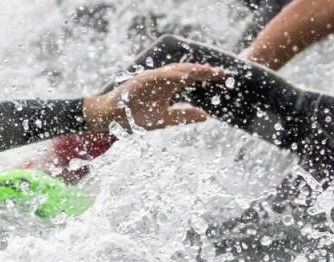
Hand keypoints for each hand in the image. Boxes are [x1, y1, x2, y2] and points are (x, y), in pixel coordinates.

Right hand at [83, 63, 225, 131]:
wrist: (111, 117)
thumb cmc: (136, 116)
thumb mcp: (166, 118)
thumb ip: (185, 115)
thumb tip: (206, 115)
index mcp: (168, 87)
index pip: (191, 79)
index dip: (206, 77)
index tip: (223, 76)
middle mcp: (161, 80)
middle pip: (186, 72)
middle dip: (203, 71)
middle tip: (221, 71)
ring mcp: (151, 79)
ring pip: (173, 71)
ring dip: (190, 70)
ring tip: (206, 71)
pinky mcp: (140, 81)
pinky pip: (157, 76)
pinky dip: (170, 75)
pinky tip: (182, 75)